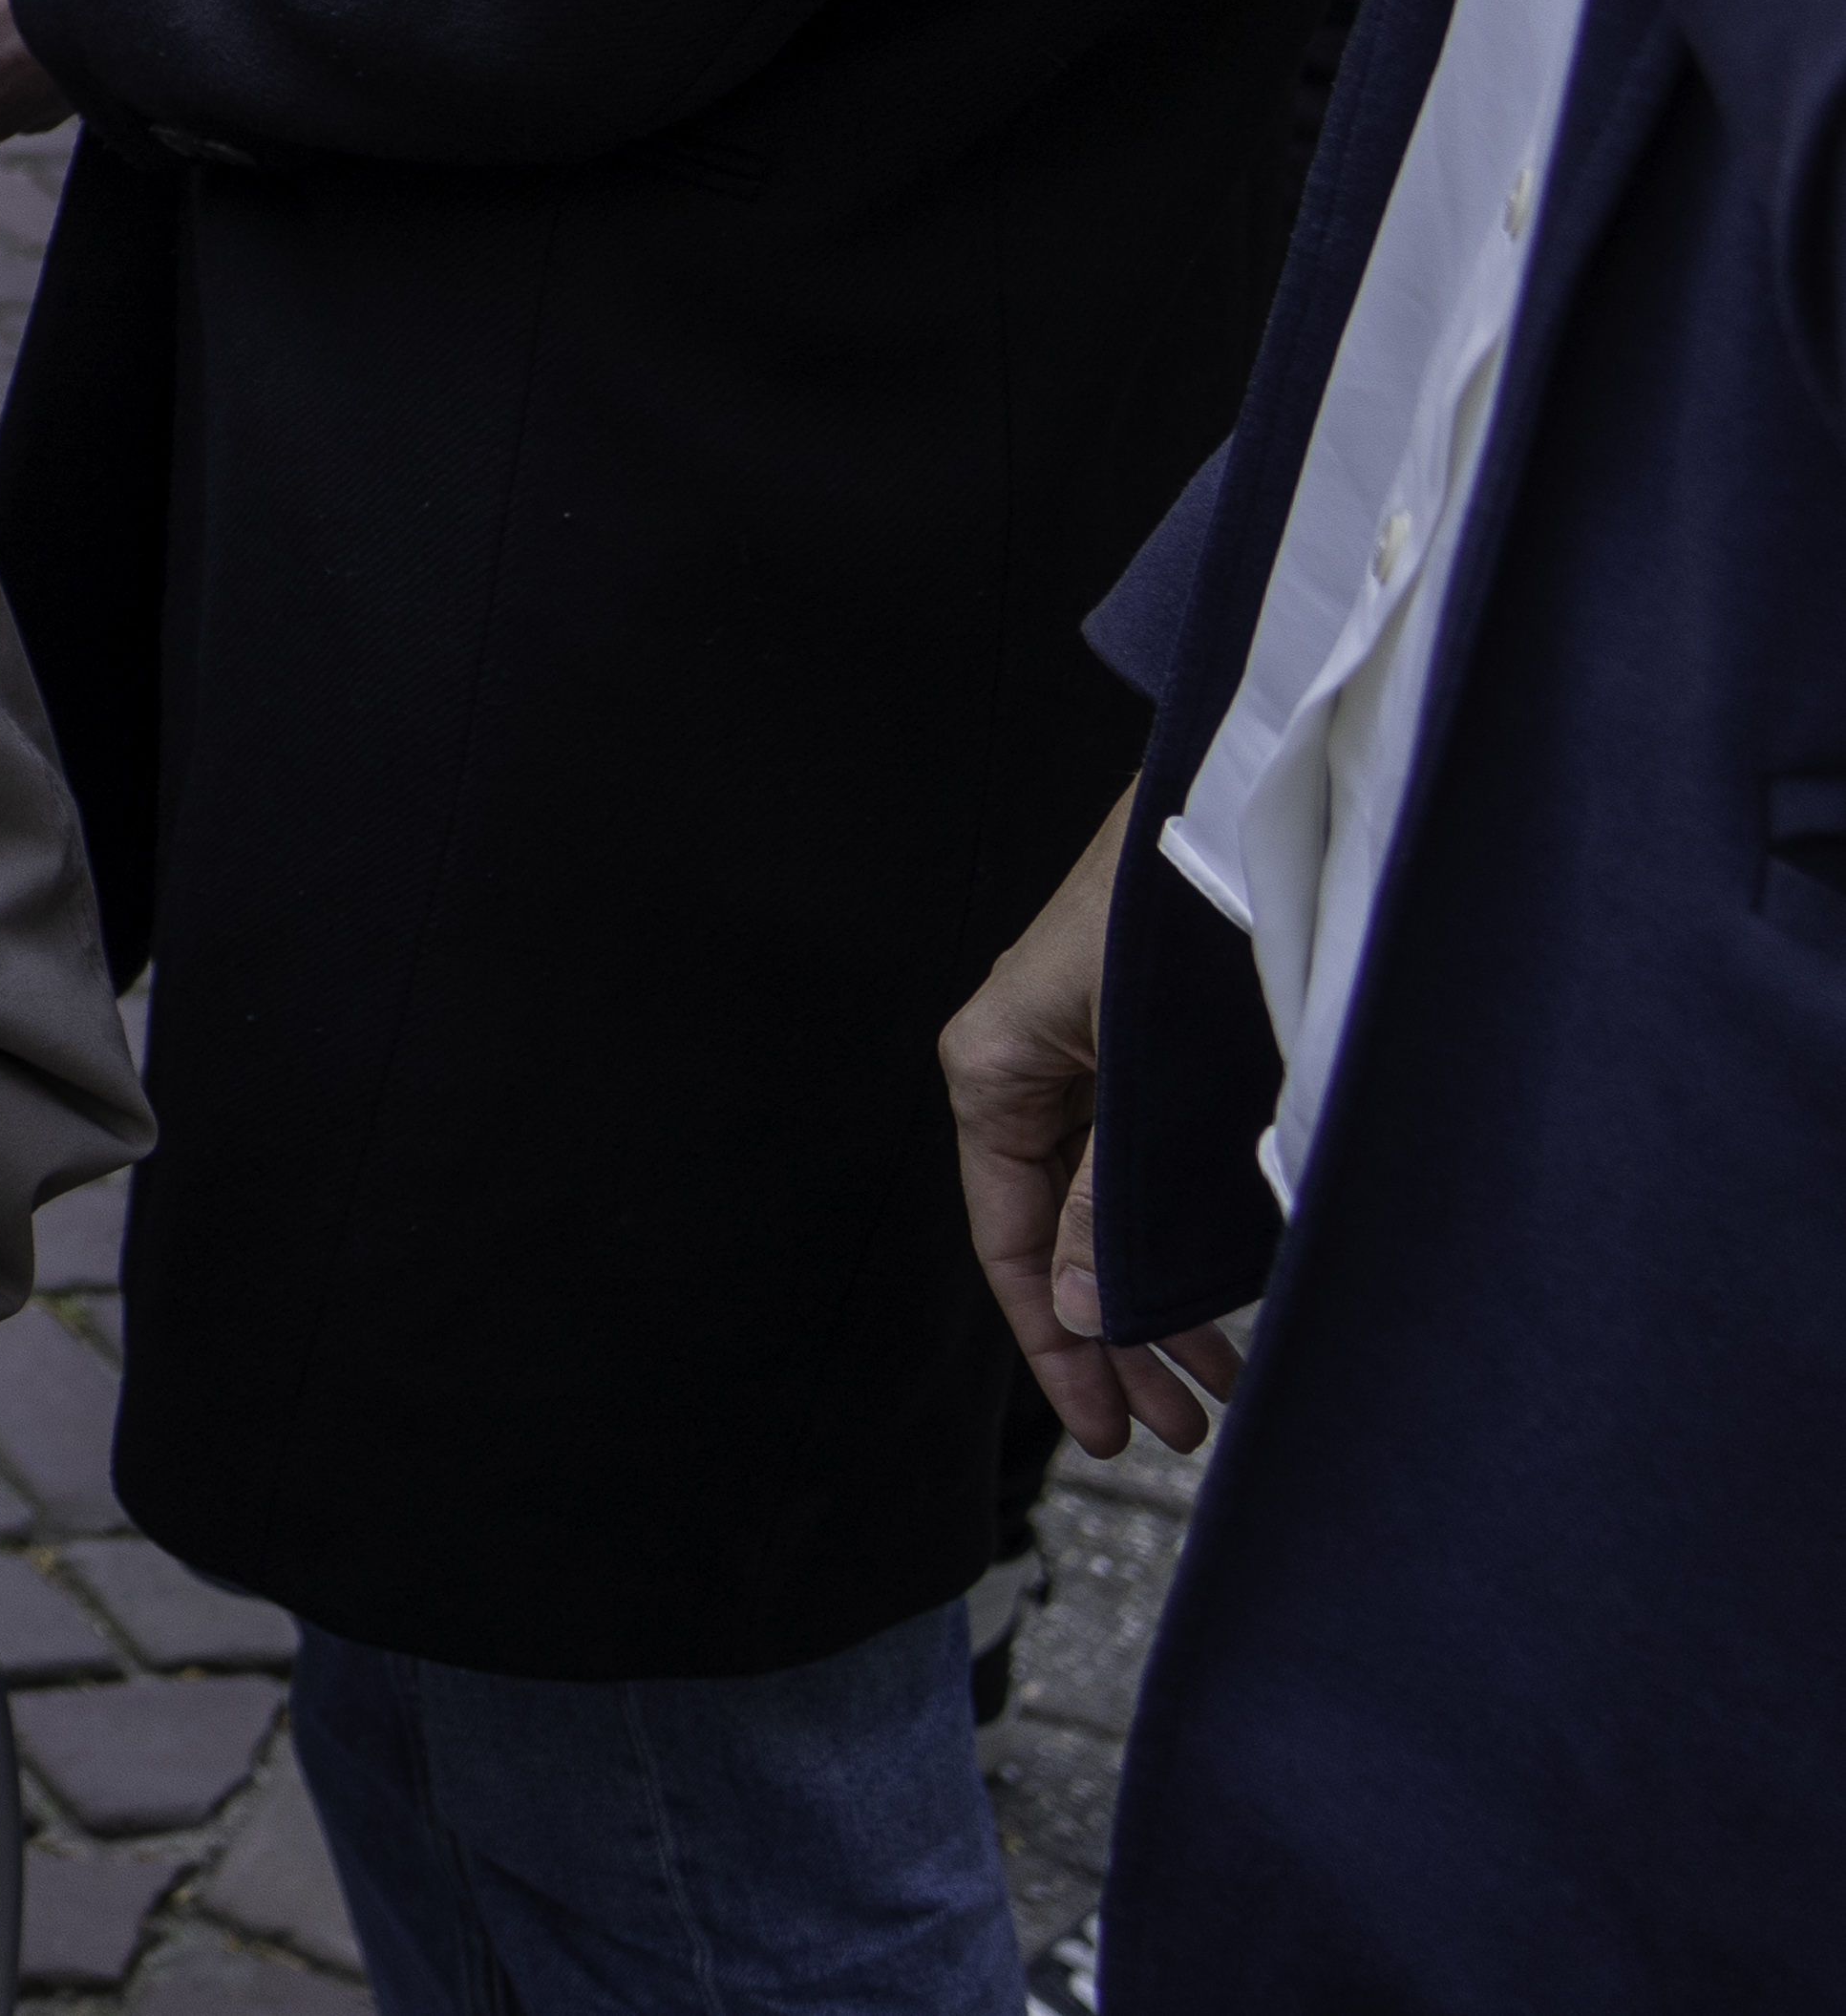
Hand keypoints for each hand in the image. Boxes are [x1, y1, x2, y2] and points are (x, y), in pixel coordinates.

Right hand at [940, 788, 1240, 1459]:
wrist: (1236, 800)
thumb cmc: (1176, 913)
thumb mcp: (1139, 1079)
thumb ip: (1109, 1200)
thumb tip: (1082, 1313)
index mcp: (993, 1068)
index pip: (1008, 1242)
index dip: (1056, 1345)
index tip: (1107, 1428)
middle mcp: (1030, 1069)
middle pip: (1060, 1239)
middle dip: (1117, 1340)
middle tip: (1181, 1425)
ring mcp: (1087, 1060)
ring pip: (1107, 1210)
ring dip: (1157, 1297)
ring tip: (1214, 1378)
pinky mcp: (1143, 1049)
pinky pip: (1143, 1167)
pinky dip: (1180, 1234)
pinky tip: (1224, 1283)